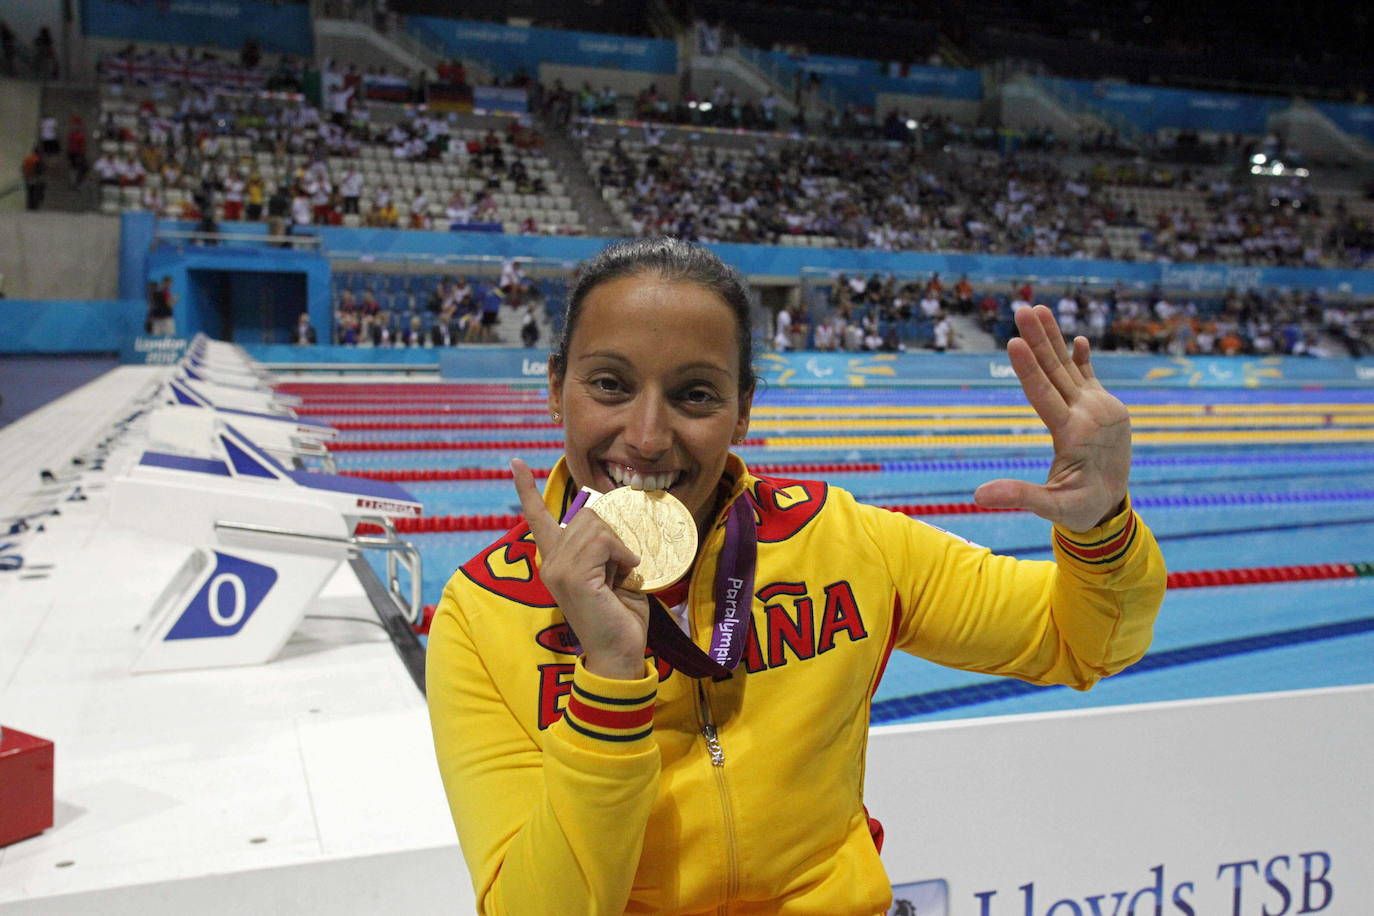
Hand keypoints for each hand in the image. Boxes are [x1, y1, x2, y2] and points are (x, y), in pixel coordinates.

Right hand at [511, 459, 650, 678]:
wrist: (620, 652)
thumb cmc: (619, 614)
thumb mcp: (610, 571)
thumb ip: (601, 546)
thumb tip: (606, 522)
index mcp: (555, 560)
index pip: (537, 517)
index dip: (526, 488)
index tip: (515, 463)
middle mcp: (550, 562)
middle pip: (586, 515)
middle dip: (612, 536)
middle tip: (618, 569)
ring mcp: (557, 569)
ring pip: (595, 525)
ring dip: (619, 547)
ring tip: (618, 576)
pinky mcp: (572, 576)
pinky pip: (602, 540)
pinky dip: (621, 553)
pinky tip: (624, 574)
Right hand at [973, 306, 1130, 531]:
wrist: (1115, 506)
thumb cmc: (1079, 509)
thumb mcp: (1052, 508)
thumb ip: (1020, 497)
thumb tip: (979, 496)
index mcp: (1074, 434)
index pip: (1045, 396)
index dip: (1028, 369)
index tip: (1014, 342)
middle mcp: (1089, 413)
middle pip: (1057, 371)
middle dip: (1038, 339)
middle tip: (1022, 309)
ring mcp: (1100, 407)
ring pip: (1070, 368)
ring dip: (1053, 339)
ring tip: (1038, 309)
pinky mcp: (1104, 406)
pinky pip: (1089, 377)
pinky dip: (1083, 359)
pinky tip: (1078, 340)